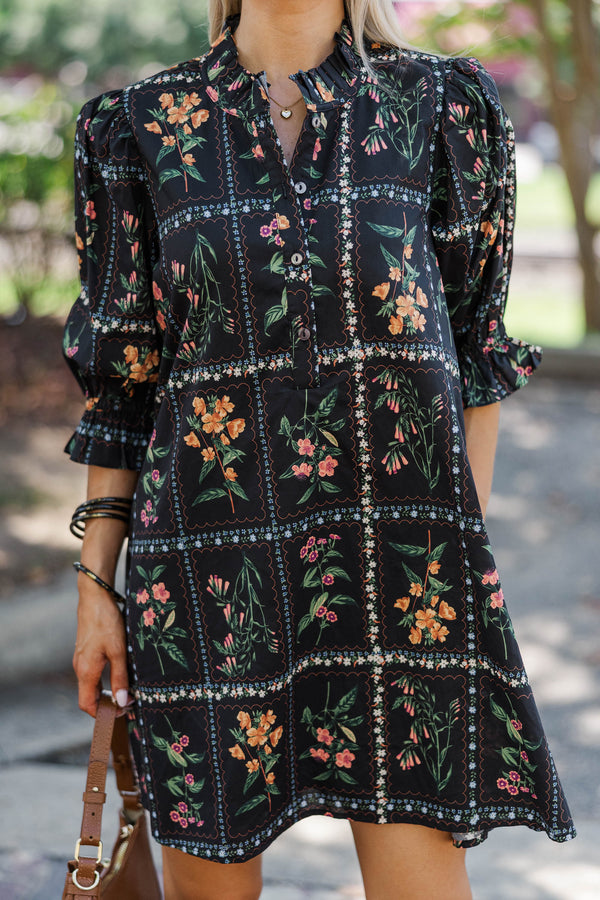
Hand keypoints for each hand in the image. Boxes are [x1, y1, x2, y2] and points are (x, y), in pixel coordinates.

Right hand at [73, 576, 130, 716]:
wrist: (95, 597)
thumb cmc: (107, 622)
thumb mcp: (119, 651)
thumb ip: (120, 678)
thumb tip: (123, 702)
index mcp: (86, 672)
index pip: (88, 705)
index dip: (103, 715)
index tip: (122, 714)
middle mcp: (80, 668)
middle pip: (89, 698)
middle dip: (107, 706)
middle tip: (128, 706)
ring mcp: (81, 659)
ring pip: (91, 686)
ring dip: (106, 694)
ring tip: (126, 693)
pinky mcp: (85, 651)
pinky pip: (92, 674)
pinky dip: (104, 682)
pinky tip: (119, 675)